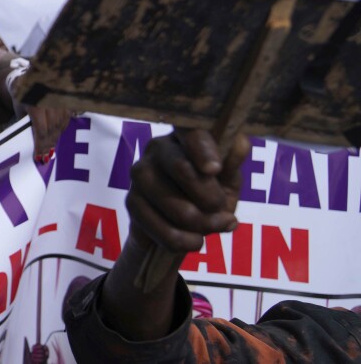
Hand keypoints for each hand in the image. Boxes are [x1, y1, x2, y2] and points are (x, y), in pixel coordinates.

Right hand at [126, 129, 248, 254]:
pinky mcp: (131, 201)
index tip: (214, 170)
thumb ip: (232, 165)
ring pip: (174, 204)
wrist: (178, 229)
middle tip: (223, 214)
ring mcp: (140, 174)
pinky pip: (162, 229)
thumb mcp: (227, 182)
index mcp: (184, 138)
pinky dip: (184, 241)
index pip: (189, 130)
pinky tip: (192, 240)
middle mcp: (157, 148)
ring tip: (210, 228)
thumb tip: (239, 142)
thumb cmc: (207, 198)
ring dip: (201, 225)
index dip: (202, 148)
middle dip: (210, 199)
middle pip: (182, 168)